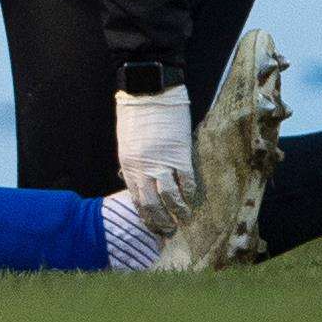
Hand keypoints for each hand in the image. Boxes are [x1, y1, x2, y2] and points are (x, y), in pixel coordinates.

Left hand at [115, 84, 196, 236]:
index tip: (154, 228)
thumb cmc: (134, 113)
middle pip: (152, 205)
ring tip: (185, 219)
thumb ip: (133, 162)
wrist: (147, 90)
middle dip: (161, 222)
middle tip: (170, 231)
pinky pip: (188, 181)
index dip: (146, 217)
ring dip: (179, 212)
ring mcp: (162, 163)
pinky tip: (195, 199)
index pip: (137, 200)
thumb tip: (138, 180)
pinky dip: (192, 193)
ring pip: (171, 199)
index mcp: (128, 165)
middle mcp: (142, 168)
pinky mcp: (180, 154)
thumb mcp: (127, 142)